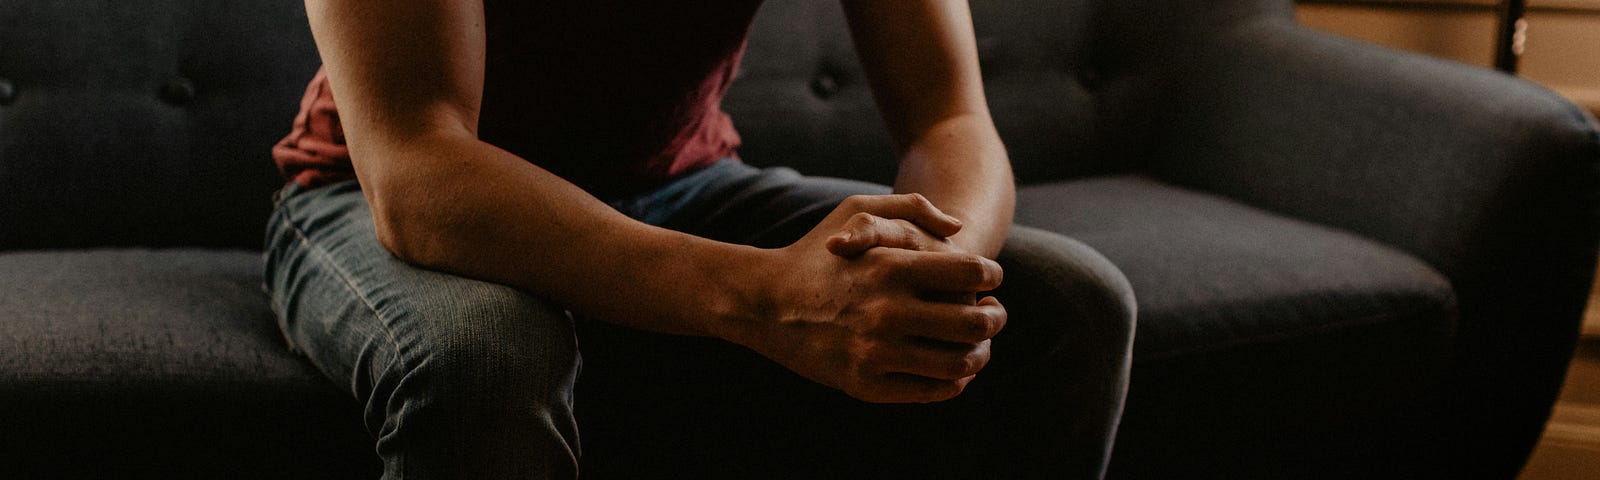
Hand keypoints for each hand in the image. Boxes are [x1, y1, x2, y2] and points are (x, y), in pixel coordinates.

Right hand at [733, 194, 1007, 403]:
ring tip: (980, 345)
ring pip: (959, 363)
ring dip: (981, 354)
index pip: (970, 274)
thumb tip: (959, 229)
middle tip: (995, 314)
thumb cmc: (816, 251)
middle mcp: (886, 312)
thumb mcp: (856, 208)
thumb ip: (912, 208)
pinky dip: (954, 382)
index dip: (992, 276)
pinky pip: (931, 390)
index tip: (991, 281)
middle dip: (996, 317)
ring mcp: (876, 353)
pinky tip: (954, 369)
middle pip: (974, 323)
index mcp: (890, 266)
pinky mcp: (866, 385)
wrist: (764, 302)